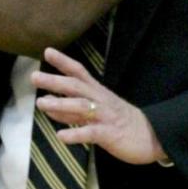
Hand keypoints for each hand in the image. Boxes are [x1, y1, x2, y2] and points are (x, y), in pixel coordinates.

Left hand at [32, 48, 166, 164]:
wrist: (153, 136)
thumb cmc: (122, 124)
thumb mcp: (95, 114)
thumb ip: (71, 111)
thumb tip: (48, 105)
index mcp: (98, 93)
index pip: (79, 73)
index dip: (63, 62)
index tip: (47, 51)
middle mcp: (100, 101)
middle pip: (76, 87)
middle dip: (55, 81)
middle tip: (34, 77)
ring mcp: (105, 116)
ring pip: (82, 107)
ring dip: (61, 104)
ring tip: (41, 104)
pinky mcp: (110, 134)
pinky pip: (91, 133)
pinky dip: (76, 134)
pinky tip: (61, 137)